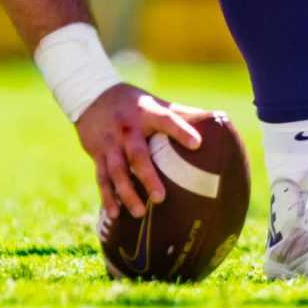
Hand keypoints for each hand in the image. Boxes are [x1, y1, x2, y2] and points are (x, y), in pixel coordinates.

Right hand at [75, 83, 206, 219]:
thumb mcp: (155, 102)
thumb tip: (217, 119)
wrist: (90, 94)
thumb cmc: (134, 103)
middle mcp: (127, 128)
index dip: (181, 130)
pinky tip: (115, 213)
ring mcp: (110, 142)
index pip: (166, 119)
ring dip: (126, 192)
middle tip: (160, 198)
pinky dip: (107, 196)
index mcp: (146, 112)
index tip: (197, 143)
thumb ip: (181, 113)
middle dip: (147, 176)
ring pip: (116, 170)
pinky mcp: (97, 153)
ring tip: (139, 212)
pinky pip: (101, 178)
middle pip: (137, 153)